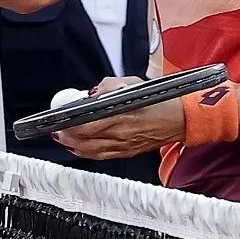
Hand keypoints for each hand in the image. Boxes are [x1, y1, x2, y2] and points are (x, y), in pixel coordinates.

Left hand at [51, 76, 184, 159]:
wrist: (182, 118)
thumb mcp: (134, 83)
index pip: (90, 123)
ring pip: (93, 151)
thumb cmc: (160, 100)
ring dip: (75, 146)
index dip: (73, 124)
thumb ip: (110, 85)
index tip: (62, 119)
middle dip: (68, 136)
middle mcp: (123, 133)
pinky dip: (88, 153)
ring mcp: (126, 145)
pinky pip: (103, 156)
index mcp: (124, 115)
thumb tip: (93, 92)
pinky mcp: (129, 152)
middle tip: (57, 130)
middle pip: (87, 140)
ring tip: (63, 139)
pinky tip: (79, 148)